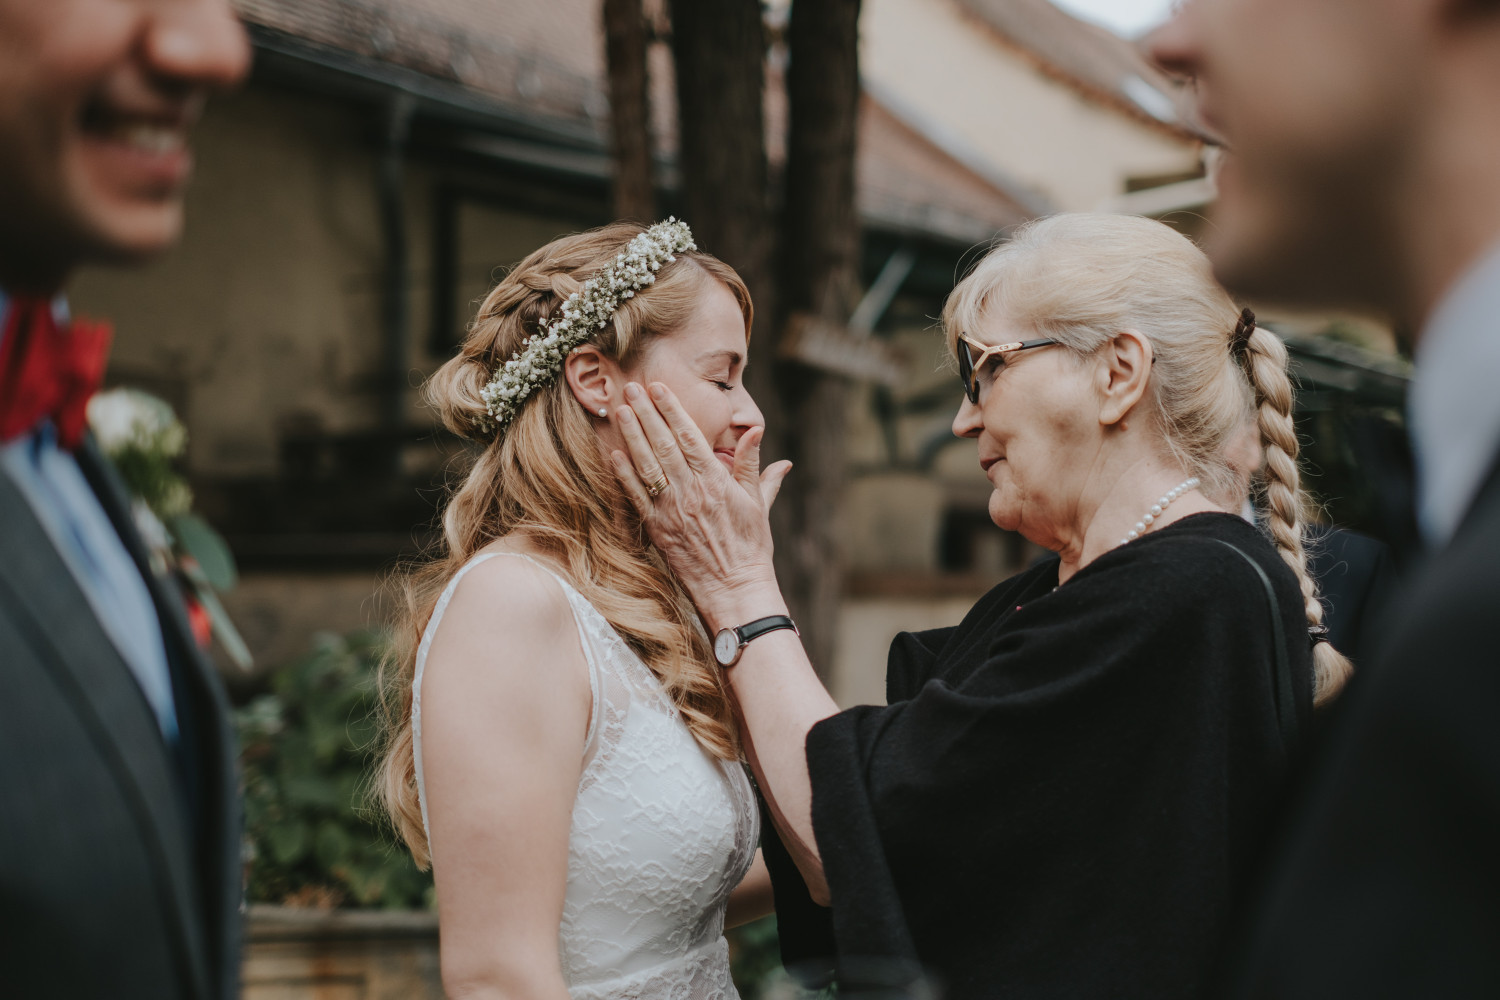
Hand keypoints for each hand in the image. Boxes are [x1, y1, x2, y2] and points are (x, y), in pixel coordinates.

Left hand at [611, 381, 792, 628]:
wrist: (735, 591)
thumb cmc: (750, 548)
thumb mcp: (758, 503)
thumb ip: (752, 466)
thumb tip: (757, 433)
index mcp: (716, 482)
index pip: (689, 437)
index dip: (672, 410)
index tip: (659, 388)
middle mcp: (690, 492)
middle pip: (663, 444)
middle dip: (646, 413)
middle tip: (631, 388)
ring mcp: (671, 510)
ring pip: (646, 465)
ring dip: (631, 435)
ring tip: (619, 410)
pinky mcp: (657, 529)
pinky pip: (636, 496)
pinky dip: (624, 474)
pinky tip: (614, 453)